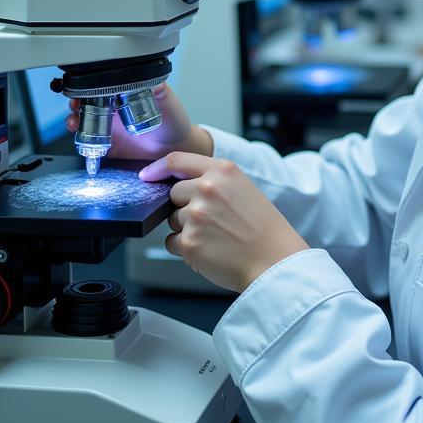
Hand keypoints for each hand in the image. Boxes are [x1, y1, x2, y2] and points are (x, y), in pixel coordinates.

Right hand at [64, 82, 213, 160]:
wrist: (176, 145)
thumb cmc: (172, 118)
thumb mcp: (165, 98)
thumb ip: (157, 86)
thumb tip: (149, 73)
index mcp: (122, 93)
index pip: (98, 85)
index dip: (85, 86)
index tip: (81, 90)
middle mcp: (112, 108)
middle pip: (84, 102)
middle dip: (74, 103)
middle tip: (74, 107)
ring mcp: (109, 127)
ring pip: (82, 121)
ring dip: (73, 120)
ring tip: (74, 124)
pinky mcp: (109, 145)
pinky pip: (90, 144)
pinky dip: (82, 143)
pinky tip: (82, 141)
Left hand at [140, 152, 308, 292]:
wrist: (274, 261)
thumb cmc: (263, 229)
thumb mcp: (244, 188)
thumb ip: (214, 181)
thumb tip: (182, 185)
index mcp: (222, 171)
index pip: (176, 161)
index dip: (157, 168)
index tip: (147, 175)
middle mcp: (206, 189)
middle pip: (174, 194)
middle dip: (184, 206)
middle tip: (211, 220)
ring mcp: (195, 216)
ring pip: (173, 220)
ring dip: (187, 229)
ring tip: (215, 237)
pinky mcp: (189, 243)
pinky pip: (172, 242)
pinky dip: (185, 248)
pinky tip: (209, 249)